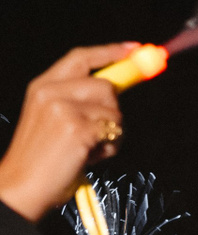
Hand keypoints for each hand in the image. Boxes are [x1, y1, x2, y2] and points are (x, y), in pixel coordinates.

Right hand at [0, 44, 137, 221]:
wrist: (24, 185)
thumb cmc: (44, 157)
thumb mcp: (53, 118)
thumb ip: (78, 99)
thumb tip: (115, 88)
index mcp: (43, 86)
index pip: (81, 58)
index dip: (111, 52)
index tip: (136, 49)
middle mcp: (51, 92)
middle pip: (106, 86)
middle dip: (112, 111)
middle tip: (96, 133)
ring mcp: (63, 109)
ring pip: (115, 112)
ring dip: (112, 133)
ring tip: (88, 148)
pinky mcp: (77, 129)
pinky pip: (114, 133)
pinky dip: (109, 148)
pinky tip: (88, 157)